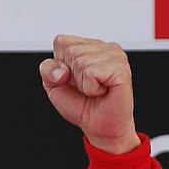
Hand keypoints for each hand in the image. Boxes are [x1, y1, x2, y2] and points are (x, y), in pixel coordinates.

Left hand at [39, 35, 140, 154]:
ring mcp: (115, 55)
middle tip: (86, 87)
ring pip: (81, 61)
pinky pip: (91, 73)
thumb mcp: (54, 86)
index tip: (72, 80)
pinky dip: (91, 88)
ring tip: (95, 90)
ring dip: (82, 84)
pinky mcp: (121, 67)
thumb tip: (61, 70)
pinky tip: (102, 91)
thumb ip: (48, 70)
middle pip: (70, 51)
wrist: (98, 125)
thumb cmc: (81, 104)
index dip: (60, 65)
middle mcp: (104, 47)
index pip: (61, 42)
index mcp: (88, 46)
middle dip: (72, 76)